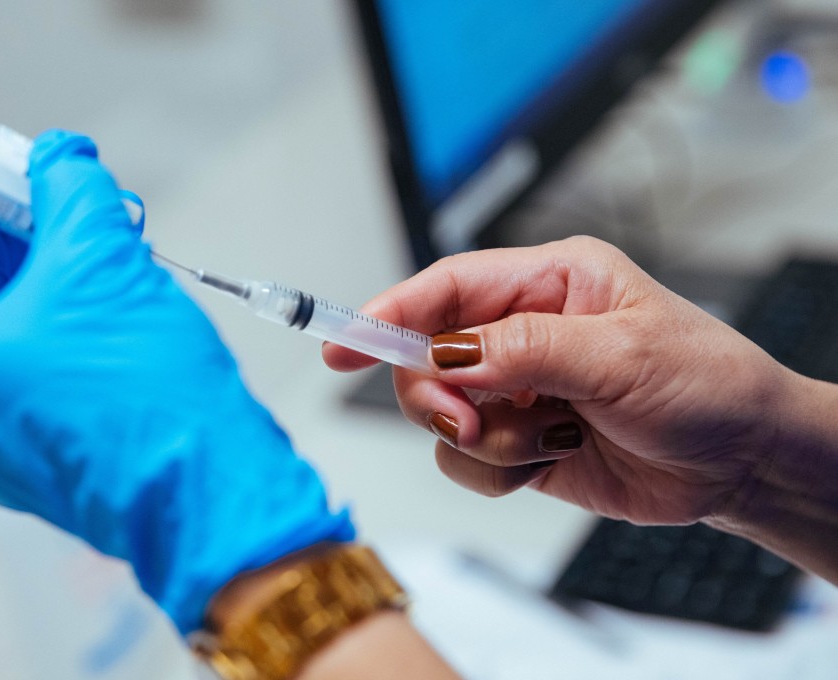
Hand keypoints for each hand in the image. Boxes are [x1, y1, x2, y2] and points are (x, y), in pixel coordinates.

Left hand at [0, 130, 353, 633]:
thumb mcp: (101, 257)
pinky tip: (111, 307)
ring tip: (99, 250)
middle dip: (5, 240)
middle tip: (55, 204)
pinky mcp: (46, 463)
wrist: (210, 490)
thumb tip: (60, 157)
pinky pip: (31, 381)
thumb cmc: (146, 390)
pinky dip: (57, 333)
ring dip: (39, 284)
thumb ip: (70, 188)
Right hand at [324, 236, 793, 525]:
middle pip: (428, 358)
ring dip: (487, 441)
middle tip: (476, 420)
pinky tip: (553, 458)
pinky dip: (499, 471)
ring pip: (443, 417)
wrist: (740, 460)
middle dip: (443, 397)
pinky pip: (467, 462)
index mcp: (549, 283)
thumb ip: (528, 349)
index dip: (388, 313)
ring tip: (548, 439)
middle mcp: (523, 332)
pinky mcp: (520, 441)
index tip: (341, 344)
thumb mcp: (622, 356)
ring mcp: (518, 389)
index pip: (447, 288)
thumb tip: (449, 353)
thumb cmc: (705, 384)